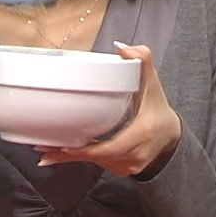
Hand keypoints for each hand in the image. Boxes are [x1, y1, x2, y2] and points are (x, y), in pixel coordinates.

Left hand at [38, 41, 181, 177]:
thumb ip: (142, 60)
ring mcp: (128, 165)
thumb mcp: (152, 83)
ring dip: (71, 159)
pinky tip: (57, 156)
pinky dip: (79, 160)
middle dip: (71, 155)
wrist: (171, 137)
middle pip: (98, 157)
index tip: (66, 147)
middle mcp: (135, 154)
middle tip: (44, 150)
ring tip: (45, 153)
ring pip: (96, 163)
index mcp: (142, 133)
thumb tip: (121, 47)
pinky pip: (98, 165)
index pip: (112, 147)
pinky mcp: (122, 169)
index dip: (89, 150)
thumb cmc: (157, 109)